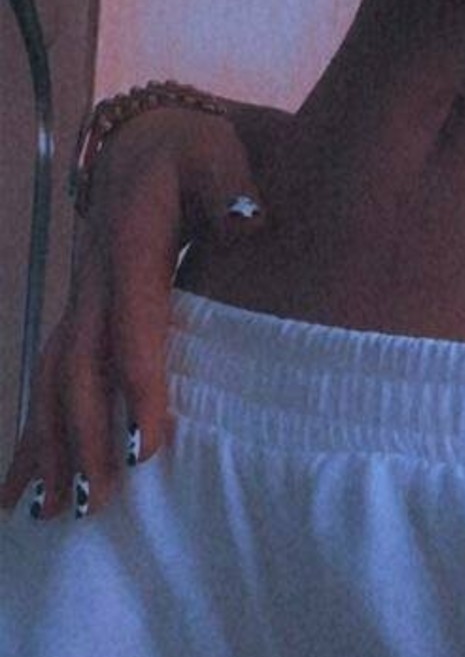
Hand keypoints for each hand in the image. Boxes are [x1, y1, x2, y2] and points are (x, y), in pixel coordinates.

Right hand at [0, 102, 286, 524]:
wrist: (151, 139)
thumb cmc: (200, 153)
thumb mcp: (220, 154)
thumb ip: (233, 186)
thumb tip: (248, 221)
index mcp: (129, 245)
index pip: (134, 328)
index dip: (139, 389)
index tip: (146, 451)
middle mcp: (92, 280)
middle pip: (80, 368)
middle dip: (83, 438)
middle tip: (95, 507)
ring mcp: (80, 301)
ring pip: (54, 381)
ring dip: (49, 449)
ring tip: (49, 517)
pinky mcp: (79, 318)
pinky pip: (50, 380)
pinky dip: (36, 435)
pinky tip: (24, 491)